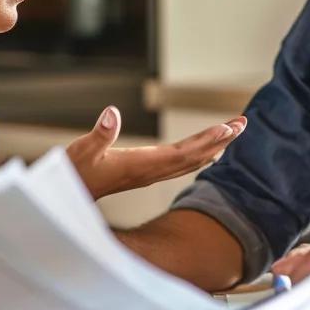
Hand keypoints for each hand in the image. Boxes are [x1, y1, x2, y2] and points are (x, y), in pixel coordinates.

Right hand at [67, 106, 245, 199]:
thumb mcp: (82, 151)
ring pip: (190, 161)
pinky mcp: (144, 173)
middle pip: (194, 156)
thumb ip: (99, 134)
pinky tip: (209, 152)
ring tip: (233, 132)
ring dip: (214, 146)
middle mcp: (150, 172)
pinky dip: (198, 155)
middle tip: (243, 123)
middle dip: (220, 140)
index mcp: (141, 166)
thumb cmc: (74, 172)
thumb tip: (111, 113)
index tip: (227, 128)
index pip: (181, 153)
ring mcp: (148, 174)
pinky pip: (180, 165)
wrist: (66, 196)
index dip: (205, 140)